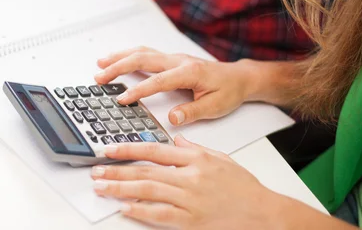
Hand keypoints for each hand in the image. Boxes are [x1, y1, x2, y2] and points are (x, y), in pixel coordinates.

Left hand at [91, 136, 283, 229]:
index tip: (110, 149)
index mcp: (196, 159)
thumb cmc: (244, 187)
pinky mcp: (192, 221)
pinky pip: (161, 215)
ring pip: (148, 191)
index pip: (154, 150)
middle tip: (96, 170)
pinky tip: (124, 208)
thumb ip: (195, 149)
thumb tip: (175, 139)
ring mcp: (191, 199)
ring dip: (121, 189)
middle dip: (117, 170)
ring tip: (101, 187)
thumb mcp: (220, 159)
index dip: (129, 149)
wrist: (264, 213)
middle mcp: (190, 177)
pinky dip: (141, 212)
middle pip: (146, 171)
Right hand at [94, 47, 253, 125]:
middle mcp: (178, 61)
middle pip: (143, 59)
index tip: (122, 100)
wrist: (239, 77)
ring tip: (100, 64)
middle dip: (118, 67)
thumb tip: (172, 118)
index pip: (158, 81)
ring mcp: (173, 58)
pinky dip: (128, 55)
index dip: (138, 90)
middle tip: (100, 77)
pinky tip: (117, 59)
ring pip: (142, 52)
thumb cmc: (229, 91)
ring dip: (119, 57)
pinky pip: (146, 53)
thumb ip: (193, 111)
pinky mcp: (171, 60)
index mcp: (189, 72)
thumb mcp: (216, 106)